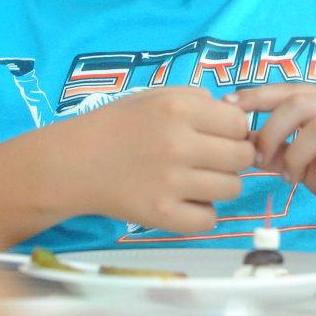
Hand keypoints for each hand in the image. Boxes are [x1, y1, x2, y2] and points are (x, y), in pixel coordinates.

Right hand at [61, 86, 254, 233]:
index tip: (219, 135)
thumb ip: (198, 99)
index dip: (234, 130)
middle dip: (233, 157)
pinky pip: (209, 220)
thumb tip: (235, 115)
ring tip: (196, 179)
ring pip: (232, 188)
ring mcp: (171, 182)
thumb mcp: (156, 95)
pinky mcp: (161, 215)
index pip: (239, 124)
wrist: (74, 162)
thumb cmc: (117, 125)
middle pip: (242, 157)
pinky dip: (202, 213)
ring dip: (220, 185)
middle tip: (212, 159)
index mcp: (178, 110)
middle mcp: (178, 144)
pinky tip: (185, 201)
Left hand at [224, 84, 315, 232]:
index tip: (228, 105)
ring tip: (292, 177)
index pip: (285, 90)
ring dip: (297, 154)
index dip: (255, 95)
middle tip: (261, 160)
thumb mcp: (305, 164)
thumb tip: (244, 145)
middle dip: (271, 131)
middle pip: (298, 103)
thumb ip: (279, 151)